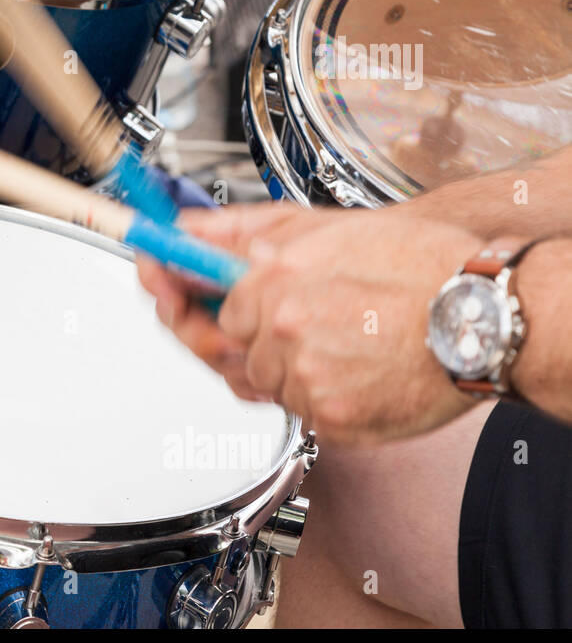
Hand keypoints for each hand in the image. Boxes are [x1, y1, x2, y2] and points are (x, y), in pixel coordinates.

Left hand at [139, 204, 484, 444]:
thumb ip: (240, 230)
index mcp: (274, 274)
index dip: (188, 294)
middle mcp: (282, 327)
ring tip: (336, 335)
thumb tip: (182, 229)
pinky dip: (312, 392)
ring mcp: (304, 376)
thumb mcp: (322, 226)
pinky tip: (348, 362)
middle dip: (241, 335)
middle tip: (280, 322)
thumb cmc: (417, 264)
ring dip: (281, 364)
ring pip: (261, 381)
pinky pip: (295, 410)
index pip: (203, 299)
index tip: (156, 279)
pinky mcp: (329, 416)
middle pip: (224, 347)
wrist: (485, 313)